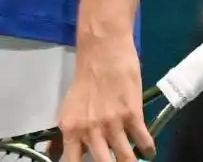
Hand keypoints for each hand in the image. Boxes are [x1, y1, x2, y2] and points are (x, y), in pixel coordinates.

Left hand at [55, 33, 152, 161]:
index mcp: (70, 128)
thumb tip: (54, 155)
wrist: (102, 52)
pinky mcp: (132, 115)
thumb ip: (67, 134)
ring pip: (126, 159)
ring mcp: (112, 123)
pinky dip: (148, 149)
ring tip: (133, 160)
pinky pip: (144, 143)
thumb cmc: (86, 80)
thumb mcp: (69, 109)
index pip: (72, 161)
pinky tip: (148, 150)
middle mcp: (89, 130)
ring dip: (131, 161)